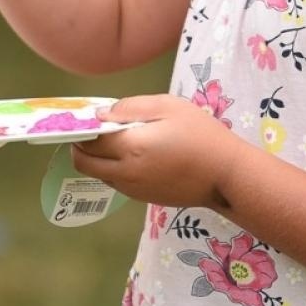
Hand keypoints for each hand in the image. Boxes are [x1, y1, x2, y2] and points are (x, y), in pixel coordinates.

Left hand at [71, 94, 242, 207]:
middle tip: (90, 131)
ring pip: (98, 174)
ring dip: (95, 159)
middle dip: (79, 146)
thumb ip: (130, 108)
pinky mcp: (142, 199)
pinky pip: (115, 182)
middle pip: (84, 163)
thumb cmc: (201, 136)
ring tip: (112, 141)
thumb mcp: (168, 107)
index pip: (89, 139)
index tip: (83, 116)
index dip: (82, 127)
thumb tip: (100, 115)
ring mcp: (132, 189)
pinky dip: (111, 169)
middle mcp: (125, 173)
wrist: (227, 176)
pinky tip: (131, 155)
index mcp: (130, 148)